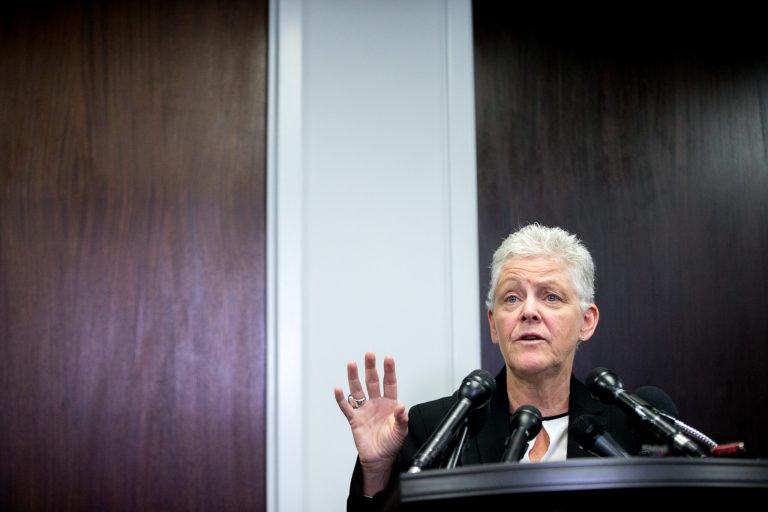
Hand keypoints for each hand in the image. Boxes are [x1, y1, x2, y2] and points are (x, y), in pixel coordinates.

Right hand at [334, 352, 407, 496]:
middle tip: (369, 355)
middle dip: (371, 368)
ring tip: (351, 364)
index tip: (388, 359)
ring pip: (358, 390)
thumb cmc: (391, 444)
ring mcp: (365, 410)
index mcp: (389, 404)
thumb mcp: (401, 431)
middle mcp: (376, 403)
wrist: (380, 459)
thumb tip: (402, 407)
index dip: (389, 371)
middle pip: (372, 382)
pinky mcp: (355, 420)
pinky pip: (346, 408)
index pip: (389, 383)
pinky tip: (338, 389)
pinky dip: (341, 399)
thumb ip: (402, 419)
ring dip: (354, 377)